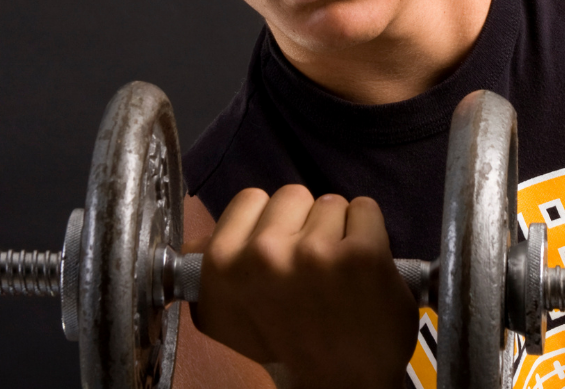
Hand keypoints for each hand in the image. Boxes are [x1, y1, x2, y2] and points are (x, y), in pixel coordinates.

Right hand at [191, 185, 417, 388]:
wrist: (340, 385)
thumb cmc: (290, 344)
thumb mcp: (232, 313)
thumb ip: (218, 270)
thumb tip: (195, 243)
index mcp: (222, 269)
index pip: (249, 200)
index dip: (268, 223)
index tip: (277, 251)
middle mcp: (262, 258)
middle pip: (292, 195)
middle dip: (303, 223)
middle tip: (308, 270)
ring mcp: (313, 254)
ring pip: (330, 202)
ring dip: (337, 231)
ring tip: (335, 276)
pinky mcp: (360, 254)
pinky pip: (365, 209)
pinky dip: (370, 232)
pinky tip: (362, 269)